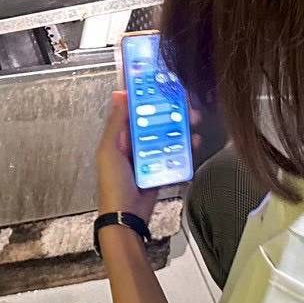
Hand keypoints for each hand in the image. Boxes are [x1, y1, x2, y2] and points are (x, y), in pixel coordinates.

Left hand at [95, 91, 199, 222]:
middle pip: (156, 121)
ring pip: (168, 136)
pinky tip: (194, 140)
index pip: (135, 111)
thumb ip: (116, 123)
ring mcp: (149, 157)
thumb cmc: (112, 185)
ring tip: (192, 119)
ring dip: (181, 127)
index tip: (162, 85)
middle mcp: (135, 145)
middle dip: (171, 111)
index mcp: (120, 137)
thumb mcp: (110, 150)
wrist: (126, 217)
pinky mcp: (161, 169)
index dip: (148, 98)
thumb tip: (119, 95)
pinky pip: (175, 154)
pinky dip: (186, 147)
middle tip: (184, 103)